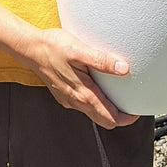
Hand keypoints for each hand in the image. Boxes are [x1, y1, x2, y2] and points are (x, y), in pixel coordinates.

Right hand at [19, 27, 140, 129]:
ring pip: (92, 113)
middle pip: (103, 120)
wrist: (29, 48)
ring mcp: (68, 99)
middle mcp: (75, 101)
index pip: (110, 118)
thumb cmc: (53, 46)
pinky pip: (83, 105)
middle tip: (131, 105)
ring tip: (117, 95)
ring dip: (106, 109)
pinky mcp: (63, 94)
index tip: (137, 111)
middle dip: (119, 117)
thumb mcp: (79, 49)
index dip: (126, 118)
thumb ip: (101, 60)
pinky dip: (94, 102)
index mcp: (83, 94)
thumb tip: (124, 69)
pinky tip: (97, 87)